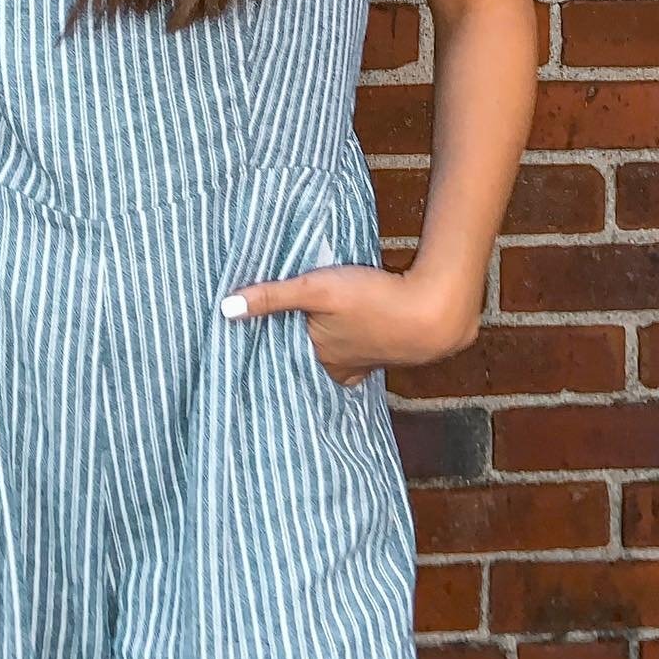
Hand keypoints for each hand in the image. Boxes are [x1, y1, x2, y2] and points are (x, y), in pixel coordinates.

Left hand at [221, 263, 480, 384]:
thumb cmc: (374, 299)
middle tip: (268, 342)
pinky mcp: (387, 350)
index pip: (281, 357)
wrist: (435, 311)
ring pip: (333, 356)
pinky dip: (351, 344)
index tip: (244, 347)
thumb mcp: (316, 289)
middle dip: (291, 351)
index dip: (266, 350)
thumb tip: (224, 308)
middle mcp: (339, 369)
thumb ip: (272, 296)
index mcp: (319, 359)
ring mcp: (366, 362)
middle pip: (307, 358)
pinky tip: (351, 334)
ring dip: (322, 345)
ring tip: (309, 334)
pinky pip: (359, 352)